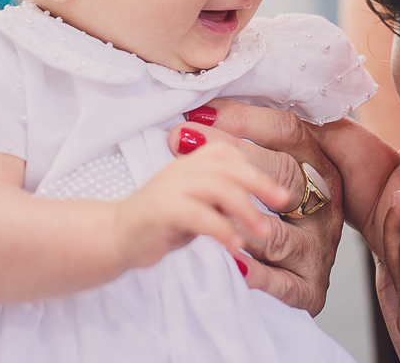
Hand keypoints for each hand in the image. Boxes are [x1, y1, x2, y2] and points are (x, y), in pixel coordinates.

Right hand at [115, 142, 289, 269]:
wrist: (115, 236)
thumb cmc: (162, 222)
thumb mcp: (198, 204)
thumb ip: (222, 196)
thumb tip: (258, 196)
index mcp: (190, 163)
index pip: (228, 153)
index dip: (256, 168)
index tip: (280, 192)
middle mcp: (180, 169)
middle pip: (227, 165)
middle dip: (260, 182)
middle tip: (283, 201)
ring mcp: (168, 187)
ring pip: (216, 186)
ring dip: (245, 209)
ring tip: (262, 232)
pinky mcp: (160, 211)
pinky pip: (198, 215)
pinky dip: (221, 229)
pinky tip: (235, 245)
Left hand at [168, 99, 344, 314]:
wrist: (337, 255)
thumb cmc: (294, 208)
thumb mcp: (291, 162)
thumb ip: (257, 137)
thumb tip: (201, 114)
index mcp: (320, 166)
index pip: (286, 132)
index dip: (243, 120)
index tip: (198, 115)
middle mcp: (326, 204)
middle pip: (283, 173)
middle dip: (233, 156)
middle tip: (184, 143)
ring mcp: (319, 248)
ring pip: (277, 234)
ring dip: (238, 220)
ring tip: (205, 207)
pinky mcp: (309, 289)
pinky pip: (282, 284)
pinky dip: (256, 275)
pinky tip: (231, 263)